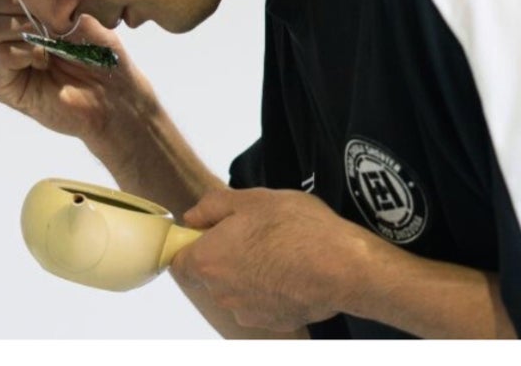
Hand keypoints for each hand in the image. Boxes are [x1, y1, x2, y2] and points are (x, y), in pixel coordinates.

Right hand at [0, 0, 151, 143]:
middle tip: (42, 16)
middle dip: (10, 1)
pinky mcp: (4, 86)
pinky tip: (44, 61)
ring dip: (17, 27)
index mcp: (18, 10)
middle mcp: (4, 33)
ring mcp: (1, 61)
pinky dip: (22, 53)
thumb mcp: (76, 9)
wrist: (114, 95)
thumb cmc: (100, 51)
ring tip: (46, 39)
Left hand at [170, 187, 383, 332]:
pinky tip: (292, 271)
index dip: (192, 244)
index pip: (178, 260)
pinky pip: (262, 303)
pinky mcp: (274, 322)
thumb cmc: (297, 229)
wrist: (343, 267)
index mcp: (207, 260)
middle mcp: (221, 292)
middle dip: (224, 256)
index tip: (210, 232)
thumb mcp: (252, 199)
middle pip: (208, 275)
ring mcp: (247, 311)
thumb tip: (193, 217)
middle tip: (253, 234)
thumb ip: (213, 206)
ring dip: (248, 273)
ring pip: (236, 290)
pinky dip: (271, 289)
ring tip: (278, 251)